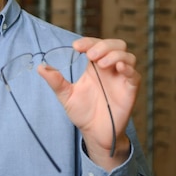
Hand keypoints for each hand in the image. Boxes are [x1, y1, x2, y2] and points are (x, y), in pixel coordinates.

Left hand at [37, 37, 139, 170]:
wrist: (94, 133)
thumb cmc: (82, 113)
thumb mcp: (66, 95)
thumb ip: (56, 81)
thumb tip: (40, 67)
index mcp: (94, 67)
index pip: (95, 45)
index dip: (88, 42)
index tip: (76, 47)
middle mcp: (109, 69)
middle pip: (115, 45)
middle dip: (103, 45)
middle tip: (90, 55)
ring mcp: (121, 78)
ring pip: (127, 56)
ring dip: (114, 54)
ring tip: (100, 63)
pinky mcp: (130, 89)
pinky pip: (134, 74)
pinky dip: (128, 68)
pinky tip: (118, 68)